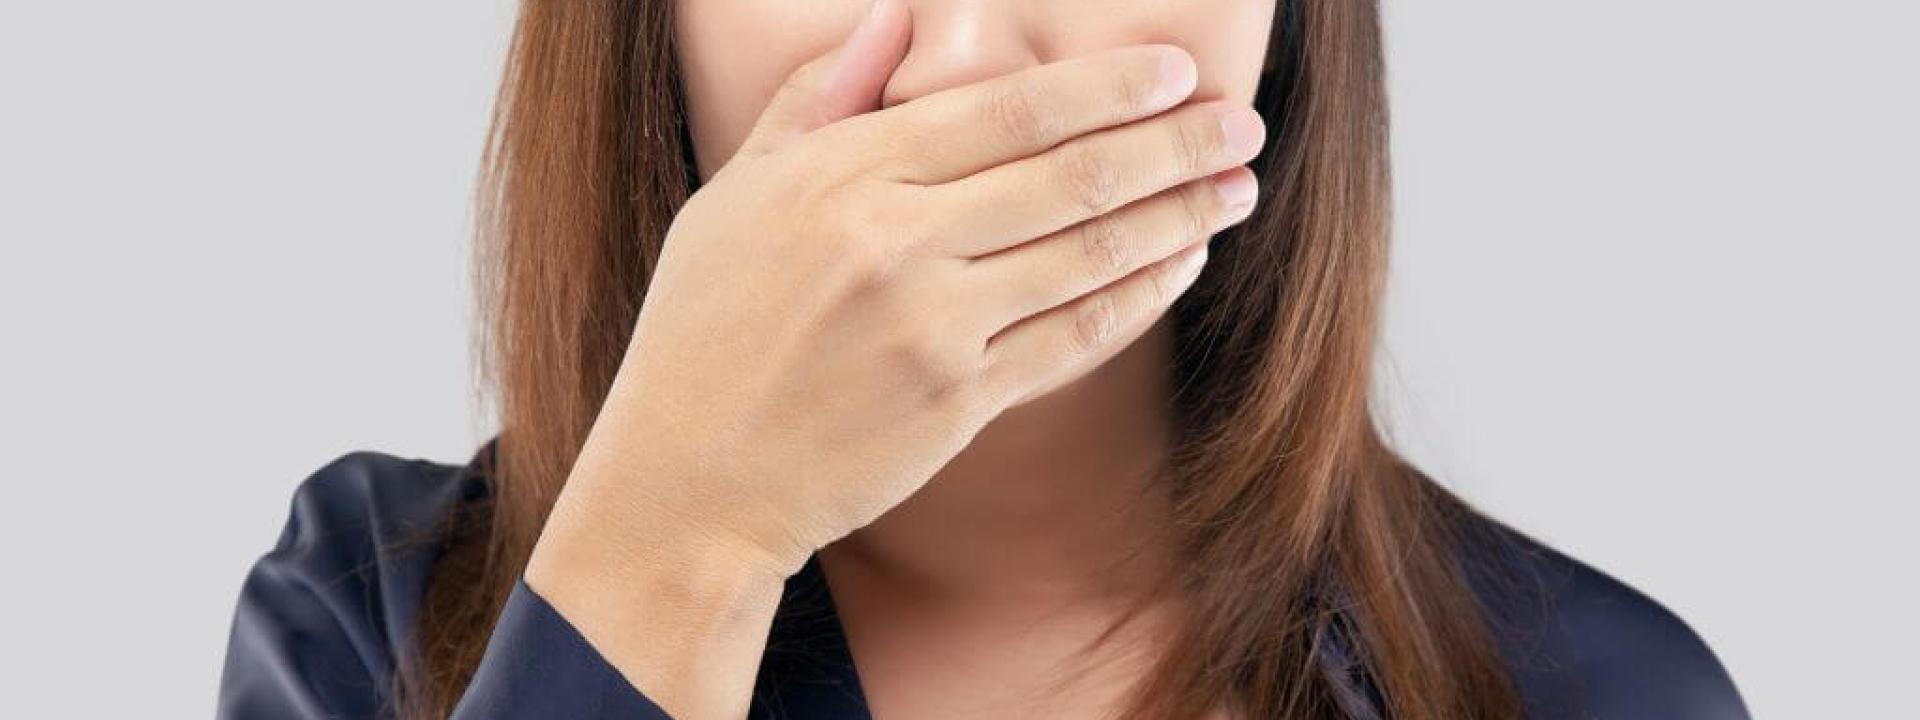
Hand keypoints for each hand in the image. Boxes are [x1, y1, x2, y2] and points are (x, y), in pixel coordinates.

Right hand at [542, 2, 1265, 584]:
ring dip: (1179, 216)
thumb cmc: (704, 328)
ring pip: (1090, 255)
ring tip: (1237, 188)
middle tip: (1241, 123)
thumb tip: (895, 14)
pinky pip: (1076, 336)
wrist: (691, 480)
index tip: (1176, 70)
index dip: (1108, 87)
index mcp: (842, 176)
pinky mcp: (961, 402)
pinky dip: (1140, 296)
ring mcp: (934, 328)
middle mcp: (896, 244)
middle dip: (1174, 145)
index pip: (1006, 111)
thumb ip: (819, 99)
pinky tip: (1181, 264)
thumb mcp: (736, 194)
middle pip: (1072, 176)